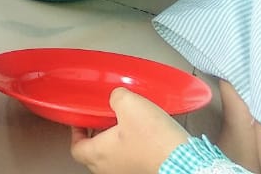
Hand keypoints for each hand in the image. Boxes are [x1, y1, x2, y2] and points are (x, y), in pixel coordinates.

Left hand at [69, 88, 188, 173]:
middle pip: (93, 153)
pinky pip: (129, 159)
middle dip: (95, 135)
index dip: (76, 132)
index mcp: (99, 154)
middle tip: (101, 119)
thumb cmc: (155, 141)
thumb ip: (116, 95)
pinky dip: (130, 147)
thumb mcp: (129, 103)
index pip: (76, 148)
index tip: (81, 120)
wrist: (184, 160)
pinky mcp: (143, 171)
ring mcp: (127, 172)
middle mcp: (110, 168)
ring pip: (111, 157)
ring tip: (124, 123)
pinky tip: (143, 133)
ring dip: (114, 141)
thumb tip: (116, 96)